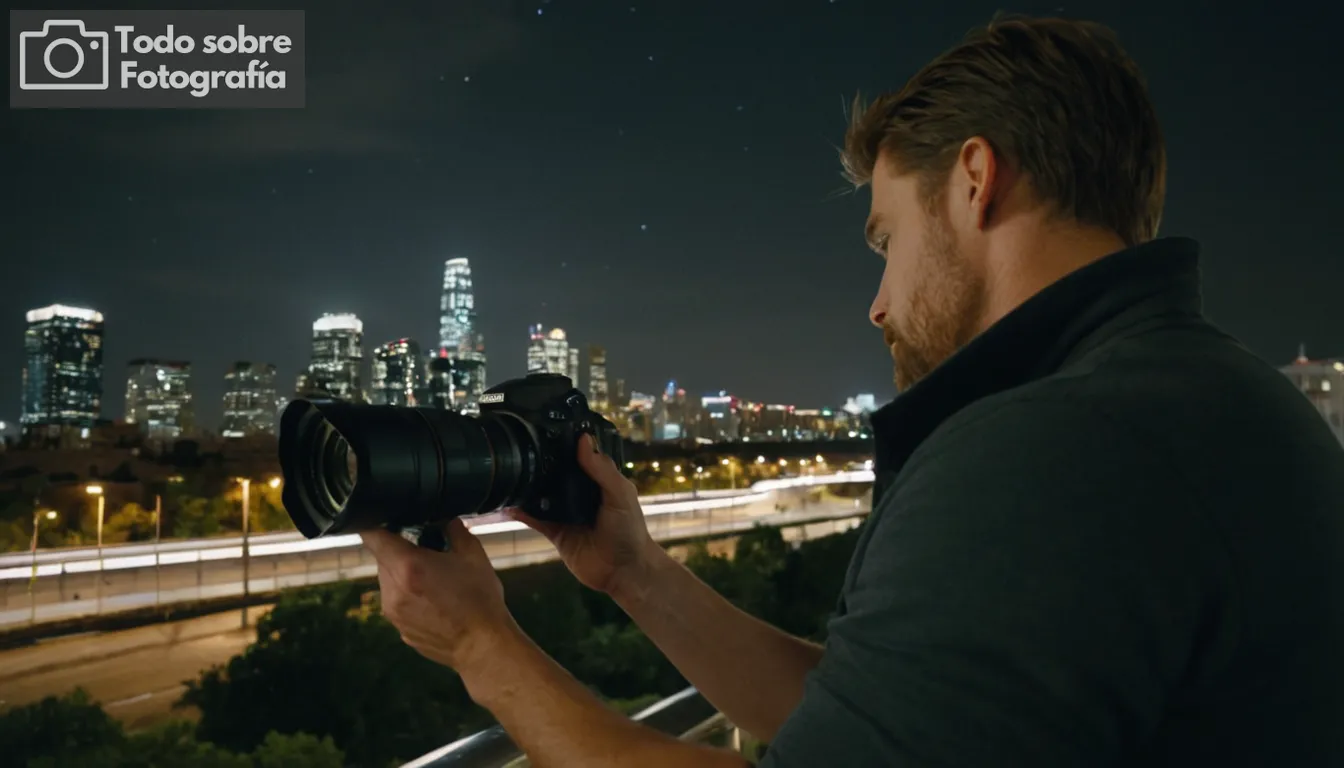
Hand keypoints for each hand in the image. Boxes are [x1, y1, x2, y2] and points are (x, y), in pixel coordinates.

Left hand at [360, 519, 517, 671]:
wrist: (483, 647)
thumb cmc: (480, 601)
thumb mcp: (474, 556)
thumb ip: (455, 530)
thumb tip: (445, 519)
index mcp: (408, 566)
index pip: (372, 536)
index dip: (375, 523)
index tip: (386, 519)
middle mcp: (393, 590)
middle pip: (382, 558)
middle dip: (399, 551)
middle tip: (426, 551)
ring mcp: (393, 613)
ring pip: (388, 581)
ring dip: (403, 574)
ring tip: (433, 579)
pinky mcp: (399, 629)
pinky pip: (396, 603)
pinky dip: (409, 596)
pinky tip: (434, 601)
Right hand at [507, 434, 659, 595]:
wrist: (623, 571)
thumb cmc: (628, 530)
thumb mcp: (620, 495)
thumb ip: (602, 470)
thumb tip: (583, 439)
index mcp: (599, 481)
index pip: (578, 457)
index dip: (564, 445)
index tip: (543, 427)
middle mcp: (580, 494)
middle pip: (556, 474)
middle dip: (540, 464)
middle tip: (517, 446)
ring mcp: (566, 513)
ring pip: (542, 495)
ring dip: (527, 487)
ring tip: (506, 471)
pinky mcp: (555, 533)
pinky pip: (535, 519)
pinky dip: (522, 512)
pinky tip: (507, 503)